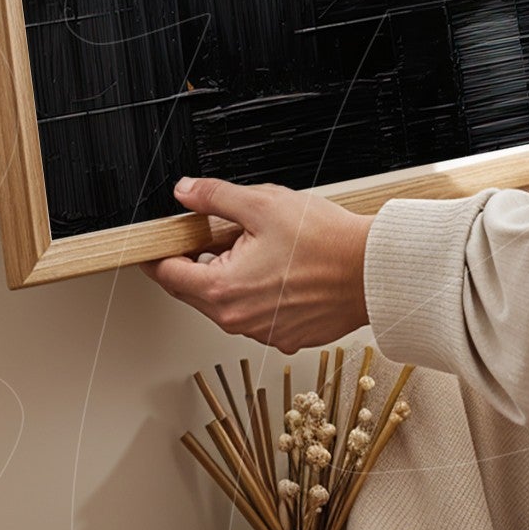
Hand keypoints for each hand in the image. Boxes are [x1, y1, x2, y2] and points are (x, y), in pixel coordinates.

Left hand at [140, 176, 372, 350]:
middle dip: (199, 260)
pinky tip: (279, 268)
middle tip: (217, 231)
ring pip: (227, 302)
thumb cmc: (325, 242)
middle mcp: (238, 320)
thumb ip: (215, 198)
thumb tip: (187, 192)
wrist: (371, 271)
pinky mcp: (287, 336)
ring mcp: (264, 332)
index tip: (157, 242)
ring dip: (230, 276)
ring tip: (259, 246)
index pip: (169, 275)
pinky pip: (257, 314)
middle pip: (196, 290)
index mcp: (223, 290)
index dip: (159, 253)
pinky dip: (257, 292)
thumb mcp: (262, 204)